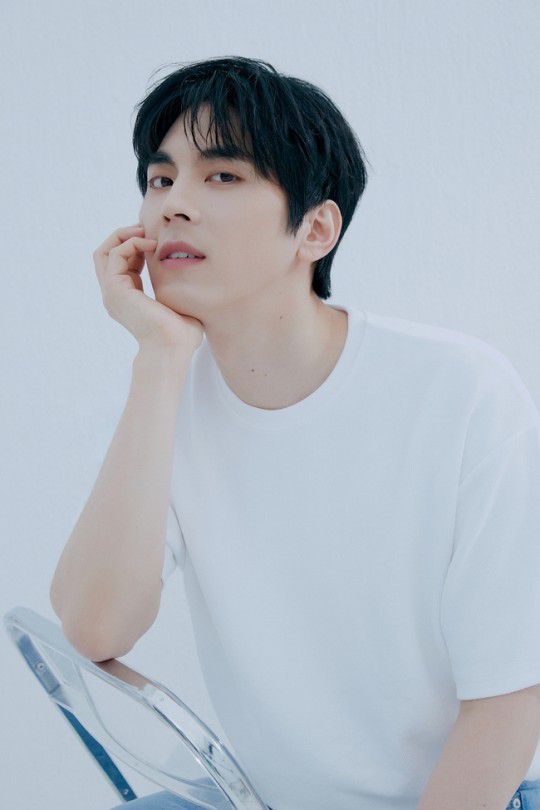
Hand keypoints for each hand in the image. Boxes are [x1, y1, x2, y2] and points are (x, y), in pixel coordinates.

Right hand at [92, 224, 203, 351]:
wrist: (173, 348)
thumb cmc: (182, 333)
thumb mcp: (178, 302)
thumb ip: (176, 286)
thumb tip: (192, 275)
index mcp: (128, 298)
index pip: (122, 264)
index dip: (135, 246)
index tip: (155, 239)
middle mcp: (115, 295)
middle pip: (105, 255)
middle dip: (123, 236)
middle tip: (144, 229)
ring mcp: (112, 293)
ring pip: (104, 252)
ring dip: (124, 236)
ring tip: (146, 233)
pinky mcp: (115, 289)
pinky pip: (115, 255)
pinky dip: (131, 243)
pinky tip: (151, 245)